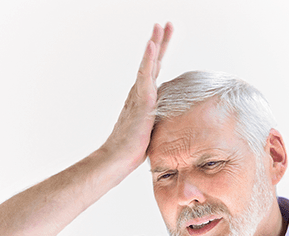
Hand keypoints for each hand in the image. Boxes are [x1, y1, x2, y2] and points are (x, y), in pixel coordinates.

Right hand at [104, 22, 173, 170]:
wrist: (118, 158)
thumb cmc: (133, 150)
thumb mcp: (152, 131)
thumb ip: (159, 122)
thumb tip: (170, 127)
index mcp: (144, 99)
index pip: (154, 73)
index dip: (160, 56)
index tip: (166, 41)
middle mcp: (140, 93)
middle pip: (152, 63)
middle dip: (160, 43)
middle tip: (165, 24)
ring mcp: (139, 95)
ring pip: (148, 64)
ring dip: (155, 44)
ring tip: (160, 26)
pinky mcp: (141, 101)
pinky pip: (145, 75)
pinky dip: (148, 59)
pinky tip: (152, 44)